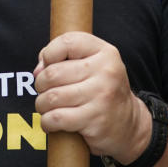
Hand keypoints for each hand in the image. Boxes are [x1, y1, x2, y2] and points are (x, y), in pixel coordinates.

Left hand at [34, 32, 151, 162]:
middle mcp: (106, 72)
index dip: (49, 54)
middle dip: (41, 84)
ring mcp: (102, 96)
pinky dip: (47, 121)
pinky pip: (56, 118)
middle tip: (45, 91)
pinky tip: (51, 121)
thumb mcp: (91, 65)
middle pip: (53, 73)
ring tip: (47, 107)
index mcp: (105, 52)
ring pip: (52, 97)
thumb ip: (63, 58)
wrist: (129, 124)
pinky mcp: (95, 120)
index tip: (47, 66)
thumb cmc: (101, 90)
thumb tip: (38, 70)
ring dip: (42, 104)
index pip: (67, 42)